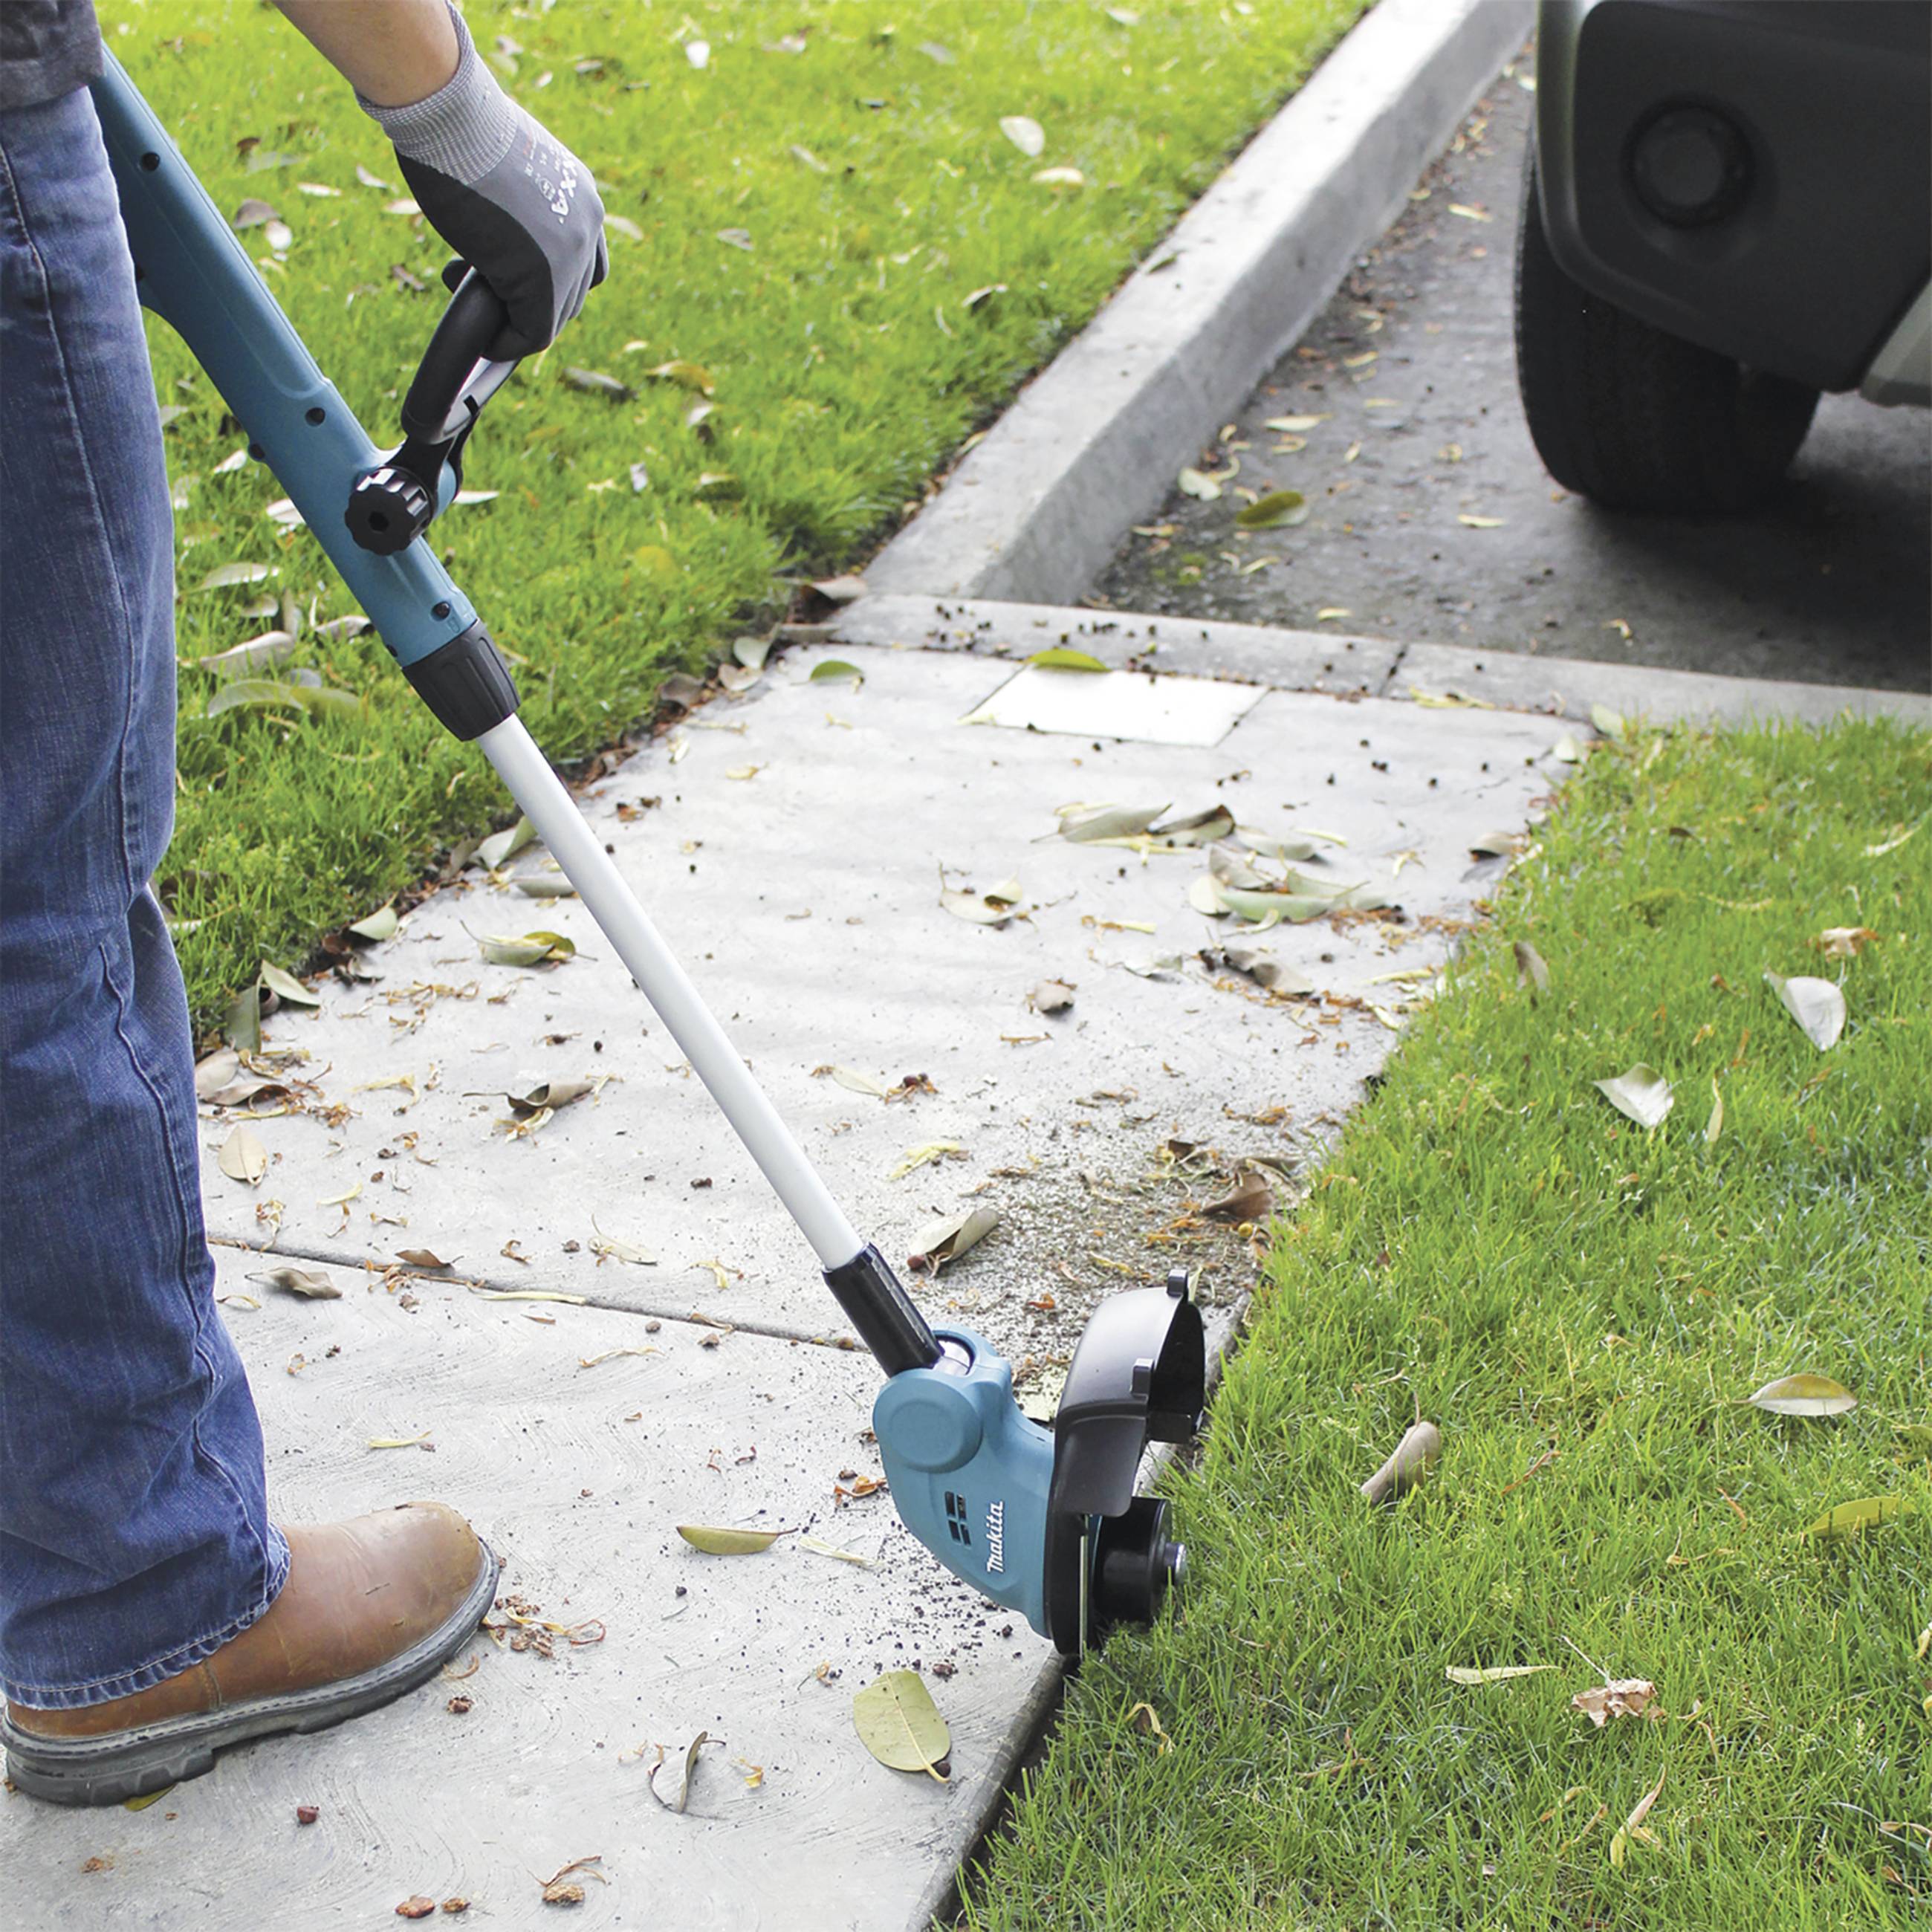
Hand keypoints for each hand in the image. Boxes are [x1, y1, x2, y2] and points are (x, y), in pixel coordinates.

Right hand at [357, 3, 605, 358]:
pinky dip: (509, 343)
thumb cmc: (460, 130)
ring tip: (476, 297)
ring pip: (555, 315)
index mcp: (581, 195)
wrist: (450, 117)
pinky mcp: (543, 279)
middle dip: (529, 298)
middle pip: (573, 291)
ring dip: (518, 318)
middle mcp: (588, 226)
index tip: (501, 268)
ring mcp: (571, 254)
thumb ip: (520, 204)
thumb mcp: (507, 166)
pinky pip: (534, 333)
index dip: (546, 277)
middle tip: (482, 283)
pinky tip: (483, 336)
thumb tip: (503, 232)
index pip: (582, 259)